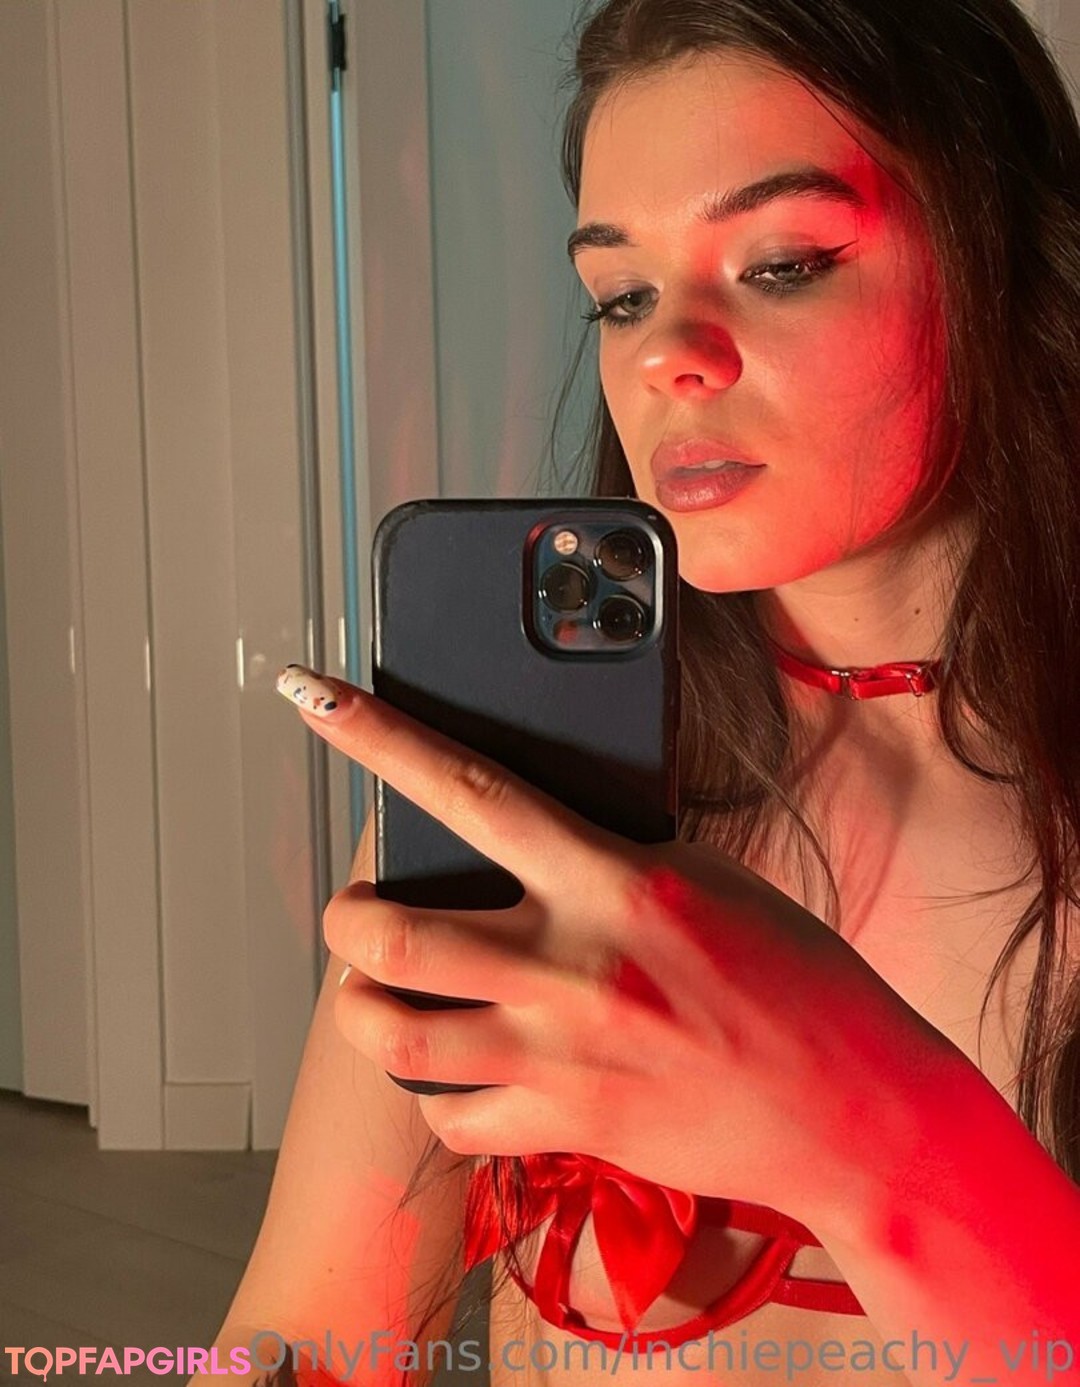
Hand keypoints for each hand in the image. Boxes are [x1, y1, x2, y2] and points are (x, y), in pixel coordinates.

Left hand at [277, 663, 957, 1234]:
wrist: (855, 1109)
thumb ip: (609, 862)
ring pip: (396, 1032)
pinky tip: (455, 1073)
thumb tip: (523, 841)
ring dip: (361, 1006)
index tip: (316, 696)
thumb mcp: (706, 883)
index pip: (471, 790)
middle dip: (344, 917)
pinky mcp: (569, 1127)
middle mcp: (576, 966)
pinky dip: (434, 1094)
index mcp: (616, 880)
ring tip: (374, 992)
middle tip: (353, 913)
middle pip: (395, 930)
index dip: (379, 736)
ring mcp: (565, 1055)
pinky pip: (451, 1117)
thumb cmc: (797, 982)